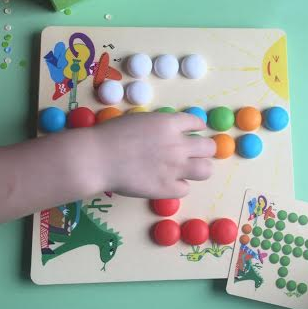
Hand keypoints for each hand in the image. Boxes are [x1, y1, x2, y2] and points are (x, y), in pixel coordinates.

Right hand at [94, 112, 215, 198]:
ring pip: (206, 170)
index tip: (191, 133)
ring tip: (186, 170)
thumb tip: (167, 131)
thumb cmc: (111, 135)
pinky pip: (185, 189)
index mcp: (170, 123)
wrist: (98, 158)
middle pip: (209, 147)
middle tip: (192, 154)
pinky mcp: (167, 188)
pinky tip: (167, 183)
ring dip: (198, 169)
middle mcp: (178, 145)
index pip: (198, 122)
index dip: (196, 128)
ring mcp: (175, 168)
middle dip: (203, 150)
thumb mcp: (139, 119)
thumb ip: (159, 125)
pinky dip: (178, 186)